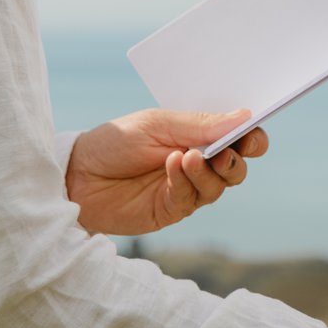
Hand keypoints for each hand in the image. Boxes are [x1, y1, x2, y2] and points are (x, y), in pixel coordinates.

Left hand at [64, 108, 266, 235]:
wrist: (76, 175)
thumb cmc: (115, 142)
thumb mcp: (156, 124)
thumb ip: (198, 124)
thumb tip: (244, 117)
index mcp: (198, 137)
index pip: (237, 138)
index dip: (251, 137)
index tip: (251, 134)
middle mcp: (197, 164)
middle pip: (236, 167)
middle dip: (237, 159)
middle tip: (225, 151)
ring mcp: (186, 189)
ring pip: (219, 186)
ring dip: (209, 171)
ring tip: (188, 156)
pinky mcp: (171, 210)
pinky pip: (191, 199)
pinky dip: (186, 181)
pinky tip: (172, 165)